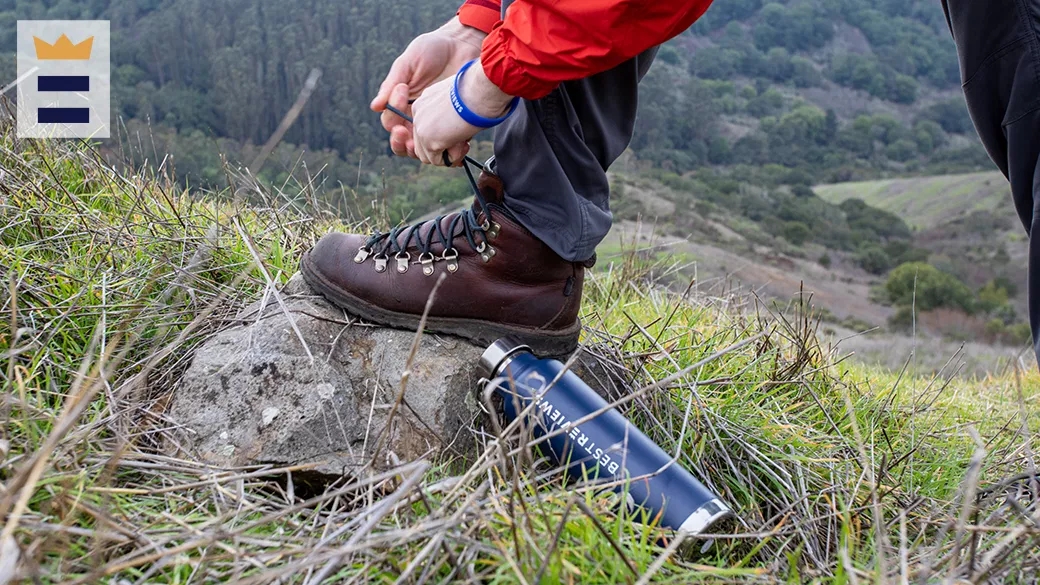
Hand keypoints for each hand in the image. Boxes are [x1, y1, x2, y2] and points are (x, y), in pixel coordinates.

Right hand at [371, 18, 484, 158]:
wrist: (462, 45)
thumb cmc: (432, 50)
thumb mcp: (409, 63)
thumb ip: (391, 84)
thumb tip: (374, 107)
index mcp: (402, 105)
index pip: (391, 124)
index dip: (392, 121)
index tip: (402, 99)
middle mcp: (418, 118)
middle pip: (405, 144)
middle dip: (402, 144)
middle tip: (406, 134)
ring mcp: (438, 124)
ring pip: (426, 151)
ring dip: (424, 152)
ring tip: (428, 142)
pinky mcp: (457, 126)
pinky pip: (451, 146)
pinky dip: (451, 150)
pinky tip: (452, 143)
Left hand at [411, 60, 515, 165]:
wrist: (480, 90)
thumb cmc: (478, 92)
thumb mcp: (460, 102)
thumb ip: (452, 116)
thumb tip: (458, 135)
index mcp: (425, 100)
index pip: (426, 128)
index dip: (442, 138)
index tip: (460, 140)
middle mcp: (418, 112)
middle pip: (422, 143)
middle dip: (443, 149)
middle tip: (464, 144)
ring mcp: (421, 126)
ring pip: (426, 155)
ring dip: (447, 155)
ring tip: (464, 143)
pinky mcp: (428, 139)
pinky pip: (436, 160)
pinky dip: (451, 158)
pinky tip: (463, 144)